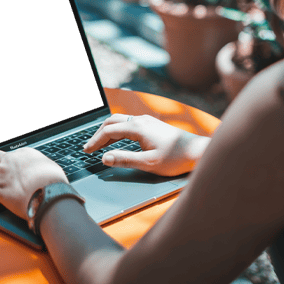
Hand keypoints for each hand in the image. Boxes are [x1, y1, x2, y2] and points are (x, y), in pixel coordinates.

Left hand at [0, 148, 67, 218]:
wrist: (50, 194)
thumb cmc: (54, 182)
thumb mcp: (51, 167)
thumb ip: (42, 166)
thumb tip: (42, 172)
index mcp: (25, 153)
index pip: (11, 153)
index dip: (12, 163)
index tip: (14, 170)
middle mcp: (11, 160)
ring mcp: (2, 174)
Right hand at [83, 114, 209, 176]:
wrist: (197, 151)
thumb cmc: (175, 159)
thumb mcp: (148, 163)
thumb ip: (125, 160)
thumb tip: (104, 158)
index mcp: (137, 127)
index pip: (108, 131)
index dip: (95, 141)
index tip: (86, 151)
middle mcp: (140, 120)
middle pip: (111, 121)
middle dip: (98, 134)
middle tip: (89, 147)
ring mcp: (147, 121)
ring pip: (120, 121)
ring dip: (107, 131)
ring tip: (99, 145)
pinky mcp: (151, 125)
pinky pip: (128, 123)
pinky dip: (117, 130)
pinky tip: (118, 140)